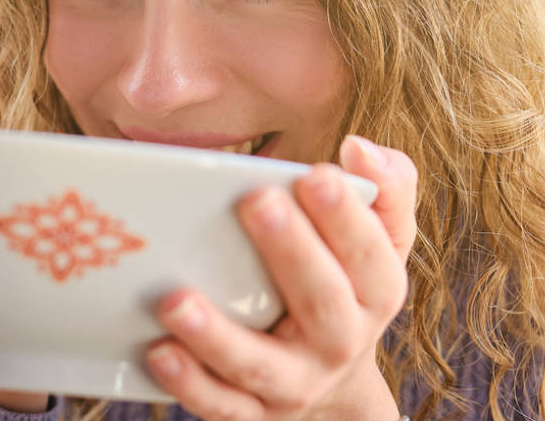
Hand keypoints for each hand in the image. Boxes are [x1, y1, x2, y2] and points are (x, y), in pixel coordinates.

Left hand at [144, 135, 417, 420]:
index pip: (370, 254)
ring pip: (258, 364)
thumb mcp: (381, 240)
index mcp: (376, 293)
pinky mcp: (251, 414)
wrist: (335, 385)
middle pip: (322, 302)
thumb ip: (387, 187)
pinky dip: (188, 383)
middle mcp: (341, 342)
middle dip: (291, 252)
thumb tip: (361, 149)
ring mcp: (294, 383)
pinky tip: (158, 350)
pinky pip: (219, 405)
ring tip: (175, 299)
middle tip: (257, 202)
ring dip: (216, 334)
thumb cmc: (345, 284)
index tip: (315, 174)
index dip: (346, 216)